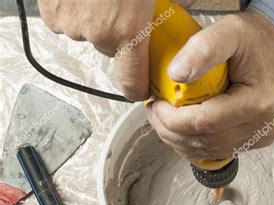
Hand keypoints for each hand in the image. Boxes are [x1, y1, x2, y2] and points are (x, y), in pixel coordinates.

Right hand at [37, 0, 194, 100]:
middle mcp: (98, 33)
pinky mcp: (49, 10)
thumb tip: (187, 4)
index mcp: (128, 30)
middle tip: (122, 9)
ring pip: (87, 32)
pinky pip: (65, 18)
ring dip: (94, 19)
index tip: (140, 90)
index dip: (137, 89)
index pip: (132, 81)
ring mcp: (70, 22)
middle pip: (110, 48)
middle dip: (117, 34)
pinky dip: (73, 8)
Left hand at [147, 10, 273, 160]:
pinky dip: (194, 143)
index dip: (172, 119)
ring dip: (180, 140)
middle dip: (171, 131)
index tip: (156, 104)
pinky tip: (182, 128)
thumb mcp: (229, 31)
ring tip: (165, 119)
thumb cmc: (254, 39)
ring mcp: (260, 136)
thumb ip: (203, 49)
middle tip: (154, 112)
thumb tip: (176, 75)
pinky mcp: (255, 140)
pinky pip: (217, 150)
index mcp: (259, 103)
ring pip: (208, 150)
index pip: (205, 123)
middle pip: (204, 141)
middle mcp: (263, 125)